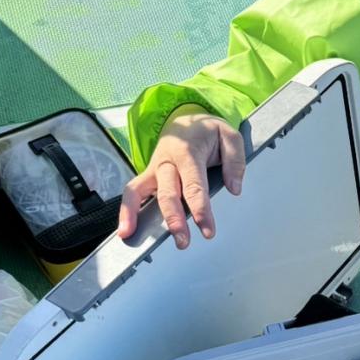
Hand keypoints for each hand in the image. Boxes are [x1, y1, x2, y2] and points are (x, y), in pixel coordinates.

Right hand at [117, 106, 244, 247]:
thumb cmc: (207, 131)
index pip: (194, 186)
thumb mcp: (229, 135)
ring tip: (134, 238)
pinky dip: (125, 210)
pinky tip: (125, 230)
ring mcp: (154, 168)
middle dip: (174, 219)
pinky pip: (132, 191)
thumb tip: (234, 189)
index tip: (207, 231)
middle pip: (167, 193)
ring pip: (139, 191)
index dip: (200, 210)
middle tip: (183, 242)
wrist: (186, 118)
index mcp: (187, 152)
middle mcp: (166, 161)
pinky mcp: (148, 175)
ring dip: (138, 216)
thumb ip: (235, 161)